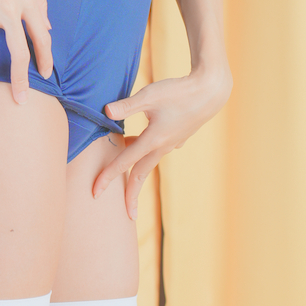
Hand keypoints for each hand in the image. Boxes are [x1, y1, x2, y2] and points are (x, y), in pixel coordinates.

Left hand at [93, 63, 232, 219]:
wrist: (211, 91)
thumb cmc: (180, 91)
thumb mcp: (149, 95)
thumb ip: (126, 106)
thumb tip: (106, 112)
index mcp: (153, 140)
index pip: (124, 163)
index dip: (107, 177)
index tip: (94, 192)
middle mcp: (162, 147)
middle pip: (141, 175)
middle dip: (131, 195)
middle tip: (127, 214)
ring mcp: (172, 144)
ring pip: (149, 162)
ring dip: (136, 172)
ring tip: (126, 180)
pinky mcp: (178, 138)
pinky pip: (158, 152)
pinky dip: (146, 154)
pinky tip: (142, 143)